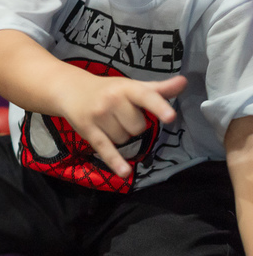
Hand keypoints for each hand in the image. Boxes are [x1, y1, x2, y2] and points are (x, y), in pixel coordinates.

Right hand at [59, 75, 185, 177]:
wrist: (70, 90)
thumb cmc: (107, 89)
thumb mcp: (131, 86)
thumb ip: (159, 89)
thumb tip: (184, 82)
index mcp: (126, 88)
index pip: (146, 97)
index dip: (159, 108)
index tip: (170, 117)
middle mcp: (112, 101)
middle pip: (138, 127)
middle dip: (133, 125)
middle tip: (121, 114)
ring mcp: (99, 116)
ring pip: (124, 139)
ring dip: (121, 136)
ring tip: (109, 123)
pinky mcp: (89, 131)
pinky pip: (106, 149)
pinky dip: (115, 161)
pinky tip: (125, 172)